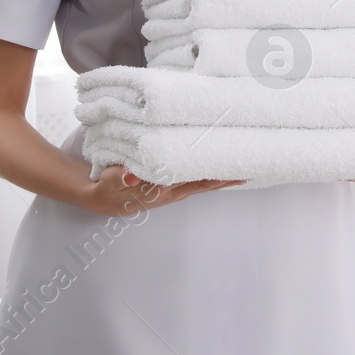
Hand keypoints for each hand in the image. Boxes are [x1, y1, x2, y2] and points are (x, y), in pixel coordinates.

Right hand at [82, 164, 246, 215]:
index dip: (219, 176)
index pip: (198, 181)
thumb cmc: (108, 187)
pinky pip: (194, 175)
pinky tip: (217, 159)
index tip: (240, 170)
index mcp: (164, 190)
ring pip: (203, 178)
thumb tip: (131, 174)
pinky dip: (207, 167)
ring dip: (221, 169)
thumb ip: (120, 178)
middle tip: (253, 161)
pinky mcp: (169, 181)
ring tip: (242, 158)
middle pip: (208, 181)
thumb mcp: (111, 182)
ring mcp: (173, 187)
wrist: (100, 196)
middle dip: (229, 173)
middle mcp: (173, 190)